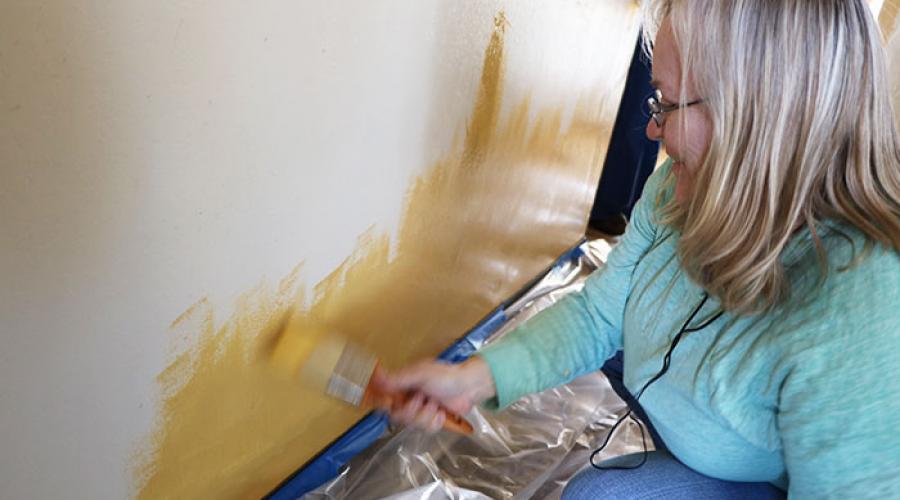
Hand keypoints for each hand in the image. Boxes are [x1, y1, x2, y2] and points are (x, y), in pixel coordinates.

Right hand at [372, 356, 495, 432]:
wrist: (469, 387)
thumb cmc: (446, 376)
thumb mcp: (420, 374)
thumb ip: (398, 379)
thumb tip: (376, 376)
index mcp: (403, 385)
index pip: (383, 398)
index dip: (384, 404)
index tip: (390, 403)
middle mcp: (408, 398)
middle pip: (396, 415)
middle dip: (411, 410)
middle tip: (422, 398)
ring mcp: (420, 410)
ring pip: (412, 424)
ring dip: (426, 414)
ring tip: (436, 403)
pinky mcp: (431, 420)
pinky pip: (426, 429)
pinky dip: (435, 421)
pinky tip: (441, 412)